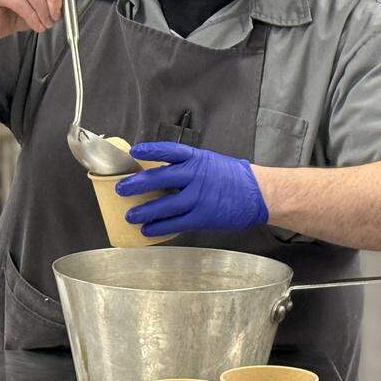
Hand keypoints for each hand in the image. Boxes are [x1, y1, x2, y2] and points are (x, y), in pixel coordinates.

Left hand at [116, 142, 268, 236]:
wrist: (259, 194)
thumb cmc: (233, 178)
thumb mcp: (210, 162)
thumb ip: (187, 166)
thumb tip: (160, 171)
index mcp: (198, 158)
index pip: (170, 150)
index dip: (151, 150)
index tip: (135, 151)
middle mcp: (196, 175)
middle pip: (160, 178)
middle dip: (137, 184)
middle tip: (121, 188)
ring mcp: (200, 197)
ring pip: (165, 204)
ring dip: (144, 211)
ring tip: (129, 216)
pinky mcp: (203, 216)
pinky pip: (176, 223)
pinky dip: (160, 227)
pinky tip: (148, 230)